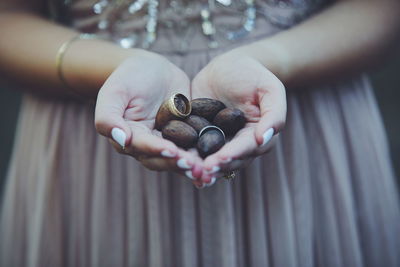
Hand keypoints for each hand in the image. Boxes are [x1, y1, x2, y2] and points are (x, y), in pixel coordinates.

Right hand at [95, 51, 202, 178]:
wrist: (150, 68)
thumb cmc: (128, 77)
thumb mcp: (114, 92)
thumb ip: (109, 117)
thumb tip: (121, 140)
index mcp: (130, 138)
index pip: (143, 147)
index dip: (157, 150)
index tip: (172, 151)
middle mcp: (149, 145)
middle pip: (163, 159)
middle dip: (178, 164)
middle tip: (195, 167)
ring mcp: (168, 142)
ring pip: (180, 158)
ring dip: (193, 166)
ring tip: (207, 170)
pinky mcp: (186, 136)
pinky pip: (194, 148)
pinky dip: (204, 155)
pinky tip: (219, 160)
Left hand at [191, 49, 286, 182]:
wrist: (230, 65)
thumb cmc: (254, 75)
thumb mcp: (270, 89)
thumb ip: (274, 114)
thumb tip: (263, 139)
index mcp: (256, 136)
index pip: (246, 149)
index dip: (234, 155)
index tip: (221, 159)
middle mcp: (237, 144)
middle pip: (228, 160)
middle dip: (215, 166)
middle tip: (202, 170)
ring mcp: (218, 141)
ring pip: (210, 158)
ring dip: (200, 166)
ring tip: (188, 170)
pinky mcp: (199, 134)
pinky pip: (193, 147)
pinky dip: (186, 154)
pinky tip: (175, 159)